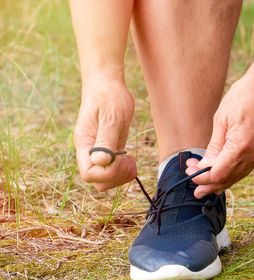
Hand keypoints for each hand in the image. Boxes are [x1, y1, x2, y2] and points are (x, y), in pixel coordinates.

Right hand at [74, 75, 136, 190]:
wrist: (107, 84)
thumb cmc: (108, 96)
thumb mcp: (110, 116)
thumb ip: (106, 139)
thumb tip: (102, 161)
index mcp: (84, 144)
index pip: (89, 174)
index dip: (107, 173)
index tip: (120, 158)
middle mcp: (89, 152)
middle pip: (97, 181)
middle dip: (116, 177)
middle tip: (128, 160)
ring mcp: (98, 153)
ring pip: (105, 180)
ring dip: (121, 176)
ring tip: (130, 160)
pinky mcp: (108, 151)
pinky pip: (113, 171)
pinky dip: (123, 171)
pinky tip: (129, 158)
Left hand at [186, 60, 253, 197]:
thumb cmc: (246, 94)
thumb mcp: (222, 118)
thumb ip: (215, 146)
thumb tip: (205, 165)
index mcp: (241, 146)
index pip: (217, 173)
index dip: (202, 178)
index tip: (190, 173)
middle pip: (229, 179)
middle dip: (210, 186)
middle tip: (196, 192)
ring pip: (240, 175)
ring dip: (223, 181)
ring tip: (209, 188)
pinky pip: (248, 166)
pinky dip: (235, 172)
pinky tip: (226, 173)